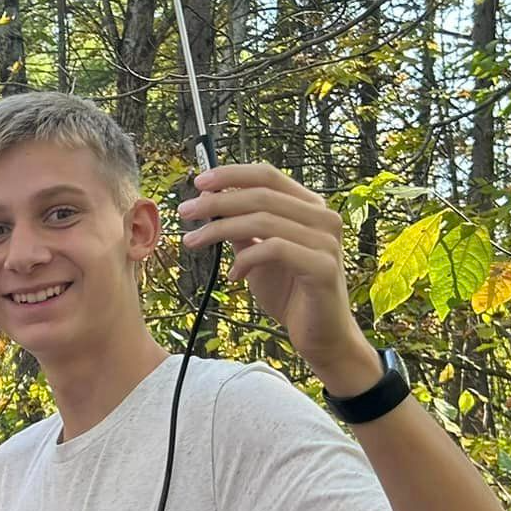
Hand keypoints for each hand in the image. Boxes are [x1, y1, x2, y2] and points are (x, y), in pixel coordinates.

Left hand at [179, 163, 379, 392]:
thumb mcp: (258, 255)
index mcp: (309, 207)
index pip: (268, 175)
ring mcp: (326, 241)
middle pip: (261, 195)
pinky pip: (274, 249)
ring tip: (193, 241)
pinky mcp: (323, 266)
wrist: (320, 335)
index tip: (198, 182)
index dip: (231, 174)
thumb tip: (209, 204)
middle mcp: (323, 217)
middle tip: (185, 211)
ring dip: (220, 228)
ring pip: (264, 220)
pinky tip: (233, 275)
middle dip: (217, 201)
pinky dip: (246, 259)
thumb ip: (242, 229)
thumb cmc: (290, 293)